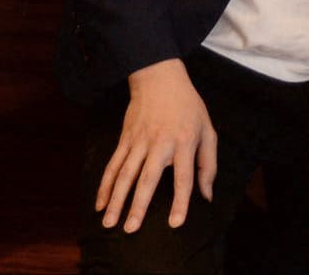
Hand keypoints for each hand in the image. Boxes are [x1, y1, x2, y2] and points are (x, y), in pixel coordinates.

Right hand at [96, 59, 217, 234]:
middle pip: (148, 178)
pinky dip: (104, 185)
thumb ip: (208, 164)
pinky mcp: (125, 139)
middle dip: (138, 205)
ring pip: (125, 174)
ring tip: (109, 223)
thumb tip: (207, 196)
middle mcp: (160, 143)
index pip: (183, 176)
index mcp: (185, 141)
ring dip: (116, 199)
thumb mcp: (207, 130)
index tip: (175, 223)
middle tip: (130, 229)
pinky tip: (100, 204)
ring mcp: (139, 141)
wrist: (159, 79)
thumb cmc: (188, 107)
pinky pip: (113, 165)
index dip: (180, 201)